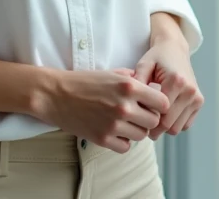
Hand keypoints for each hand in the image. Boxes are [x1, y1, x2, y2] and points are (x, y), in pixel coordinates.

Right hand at [33, 69, 170, 153]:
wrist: (56, 95)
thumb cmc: (84, 82)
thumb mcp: (112, 72)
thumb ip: (134, 79)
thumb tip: (153, 89)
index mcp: (129, 86)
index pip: (162, 102)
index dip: (159, 104)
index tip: (152, 104)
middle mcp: (124, 106)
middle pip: (154, 121)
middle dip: (149, 118)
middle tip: (138, 114)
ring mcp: (113, 124)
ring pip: (141, 136)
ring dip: (136, 130)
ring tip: (125, 122)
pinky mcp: (102, 139)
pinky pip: (126, 147)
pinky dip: (123, 141)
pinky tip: (115, 131)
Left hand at [133, 36, 203, 139]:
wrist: (175, 49)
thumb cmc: (157, 58)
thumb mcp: (143, 65)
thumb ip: (137, 81)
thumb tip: (131, 102)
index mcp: (176, 81)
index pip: (160, 114)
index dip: (146, 120)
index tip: (136, 120)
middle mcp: (190, 91)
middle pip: (169, 124)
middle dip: (154, 129)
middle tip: (141, 124)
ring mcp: (197, 97)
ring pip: (177, 128)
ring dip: (164, 128)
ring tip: (152, 119)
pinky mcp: (199, 102)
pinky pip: (185, 125)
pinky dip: (174, 124)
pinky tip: (164, 116)